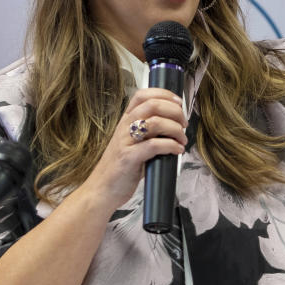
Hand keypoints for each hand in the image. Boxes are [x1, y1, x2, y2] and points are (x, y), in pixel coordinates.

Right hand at [81, 88, 187, 212]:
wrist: (101, 190)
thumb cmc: (119, 168)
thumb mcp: (132, 143)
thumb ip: (148, 132)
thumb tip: (174, 126)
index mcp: (125, 121)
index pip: (142, 95)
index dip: (163, 94)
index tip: (178, 102)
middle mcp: (124, 127)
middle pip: (152, 105)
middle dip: (175, 112)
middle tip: (183, 123)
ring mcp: (125, 141)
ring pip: (155, 122)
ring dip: (175, 129)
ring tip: (182, 139)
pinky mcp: (129, 158)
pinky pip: (154, 145)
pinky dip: (171, 146)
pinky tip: (177, 150)